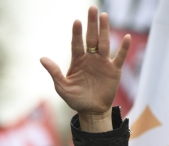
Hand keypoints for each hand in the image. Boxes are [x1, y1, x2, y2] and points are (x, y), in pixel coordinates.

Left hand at [40, 6, 130, 131]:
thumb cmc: (76, 100)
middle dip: (92, 24)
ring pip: (104, 43)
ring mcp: (103, 63)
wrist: (91, 112)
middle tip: (92, 9)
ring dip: (105, 30)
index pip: (77, 44)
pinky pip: (120, 57)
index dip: (77, 33)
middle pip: (91, 38)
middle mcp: (91, 58)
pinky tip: (127, 37)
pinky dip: (124, 48)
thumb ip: (54, 72)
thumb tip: (41, 58)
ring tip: (104, 16)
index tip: (77, 22)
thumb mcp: (62, 87)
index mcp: (78, 61)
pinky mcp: (114, 70)